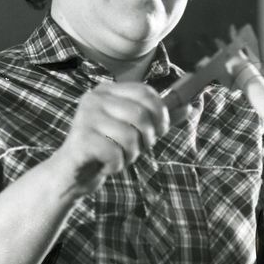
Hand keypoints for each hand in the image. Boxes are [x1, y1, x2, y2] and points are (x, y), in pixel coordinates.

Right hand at [51, 82, 168, 194]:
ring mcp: (84, 117)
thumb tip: (190, 105)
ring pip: (129, 136)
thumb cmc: (107, 148)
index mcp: (108, 90)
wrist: (73, 173)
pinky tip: (107, 166)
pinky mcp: (80, 139)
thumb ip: (159, 118)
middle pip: (140, 115)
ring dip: (131, 155)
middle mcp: (94, 98)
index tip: (159, 131)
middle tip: (136, 149)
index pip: (146, 92)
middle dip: (147, 139)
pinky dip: (116, 165)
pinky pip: (114, 153)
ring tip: (119, 157)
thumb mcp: (135, 130)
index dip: (161, 114)